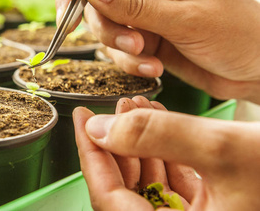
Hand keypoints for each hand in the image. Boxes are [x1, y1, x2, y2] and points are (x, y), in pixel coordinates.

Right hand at [57, 0, 259, 103]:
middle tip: (124, 40)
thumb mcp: (186, 19)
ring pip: (103, 23)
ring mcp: (143, 13)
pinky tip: (153, 67)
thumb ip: (135, 5)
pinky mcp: (143, 38)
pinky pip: (117, 48)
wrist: (259, 71)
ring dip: (117, 45)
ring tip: (146, 55)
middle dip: (102, 20)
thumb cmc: (241, 34)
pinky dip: (128, 61)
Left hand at [73, 96, 259, 209]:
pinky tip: (162, 120)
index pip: (110, 201)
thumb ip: (157, 137)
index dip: (90, 156)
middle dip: (117, 143)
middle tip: (112, 107)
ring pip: (151, 182)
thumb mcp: (224, 149)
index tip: (81, 119)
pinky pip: (177, 181)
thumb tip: (100, 128)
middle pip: (127, 191)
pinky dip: (166, 150)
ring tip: (136, 106)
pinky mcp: (217, 209)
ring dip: (141, 142)